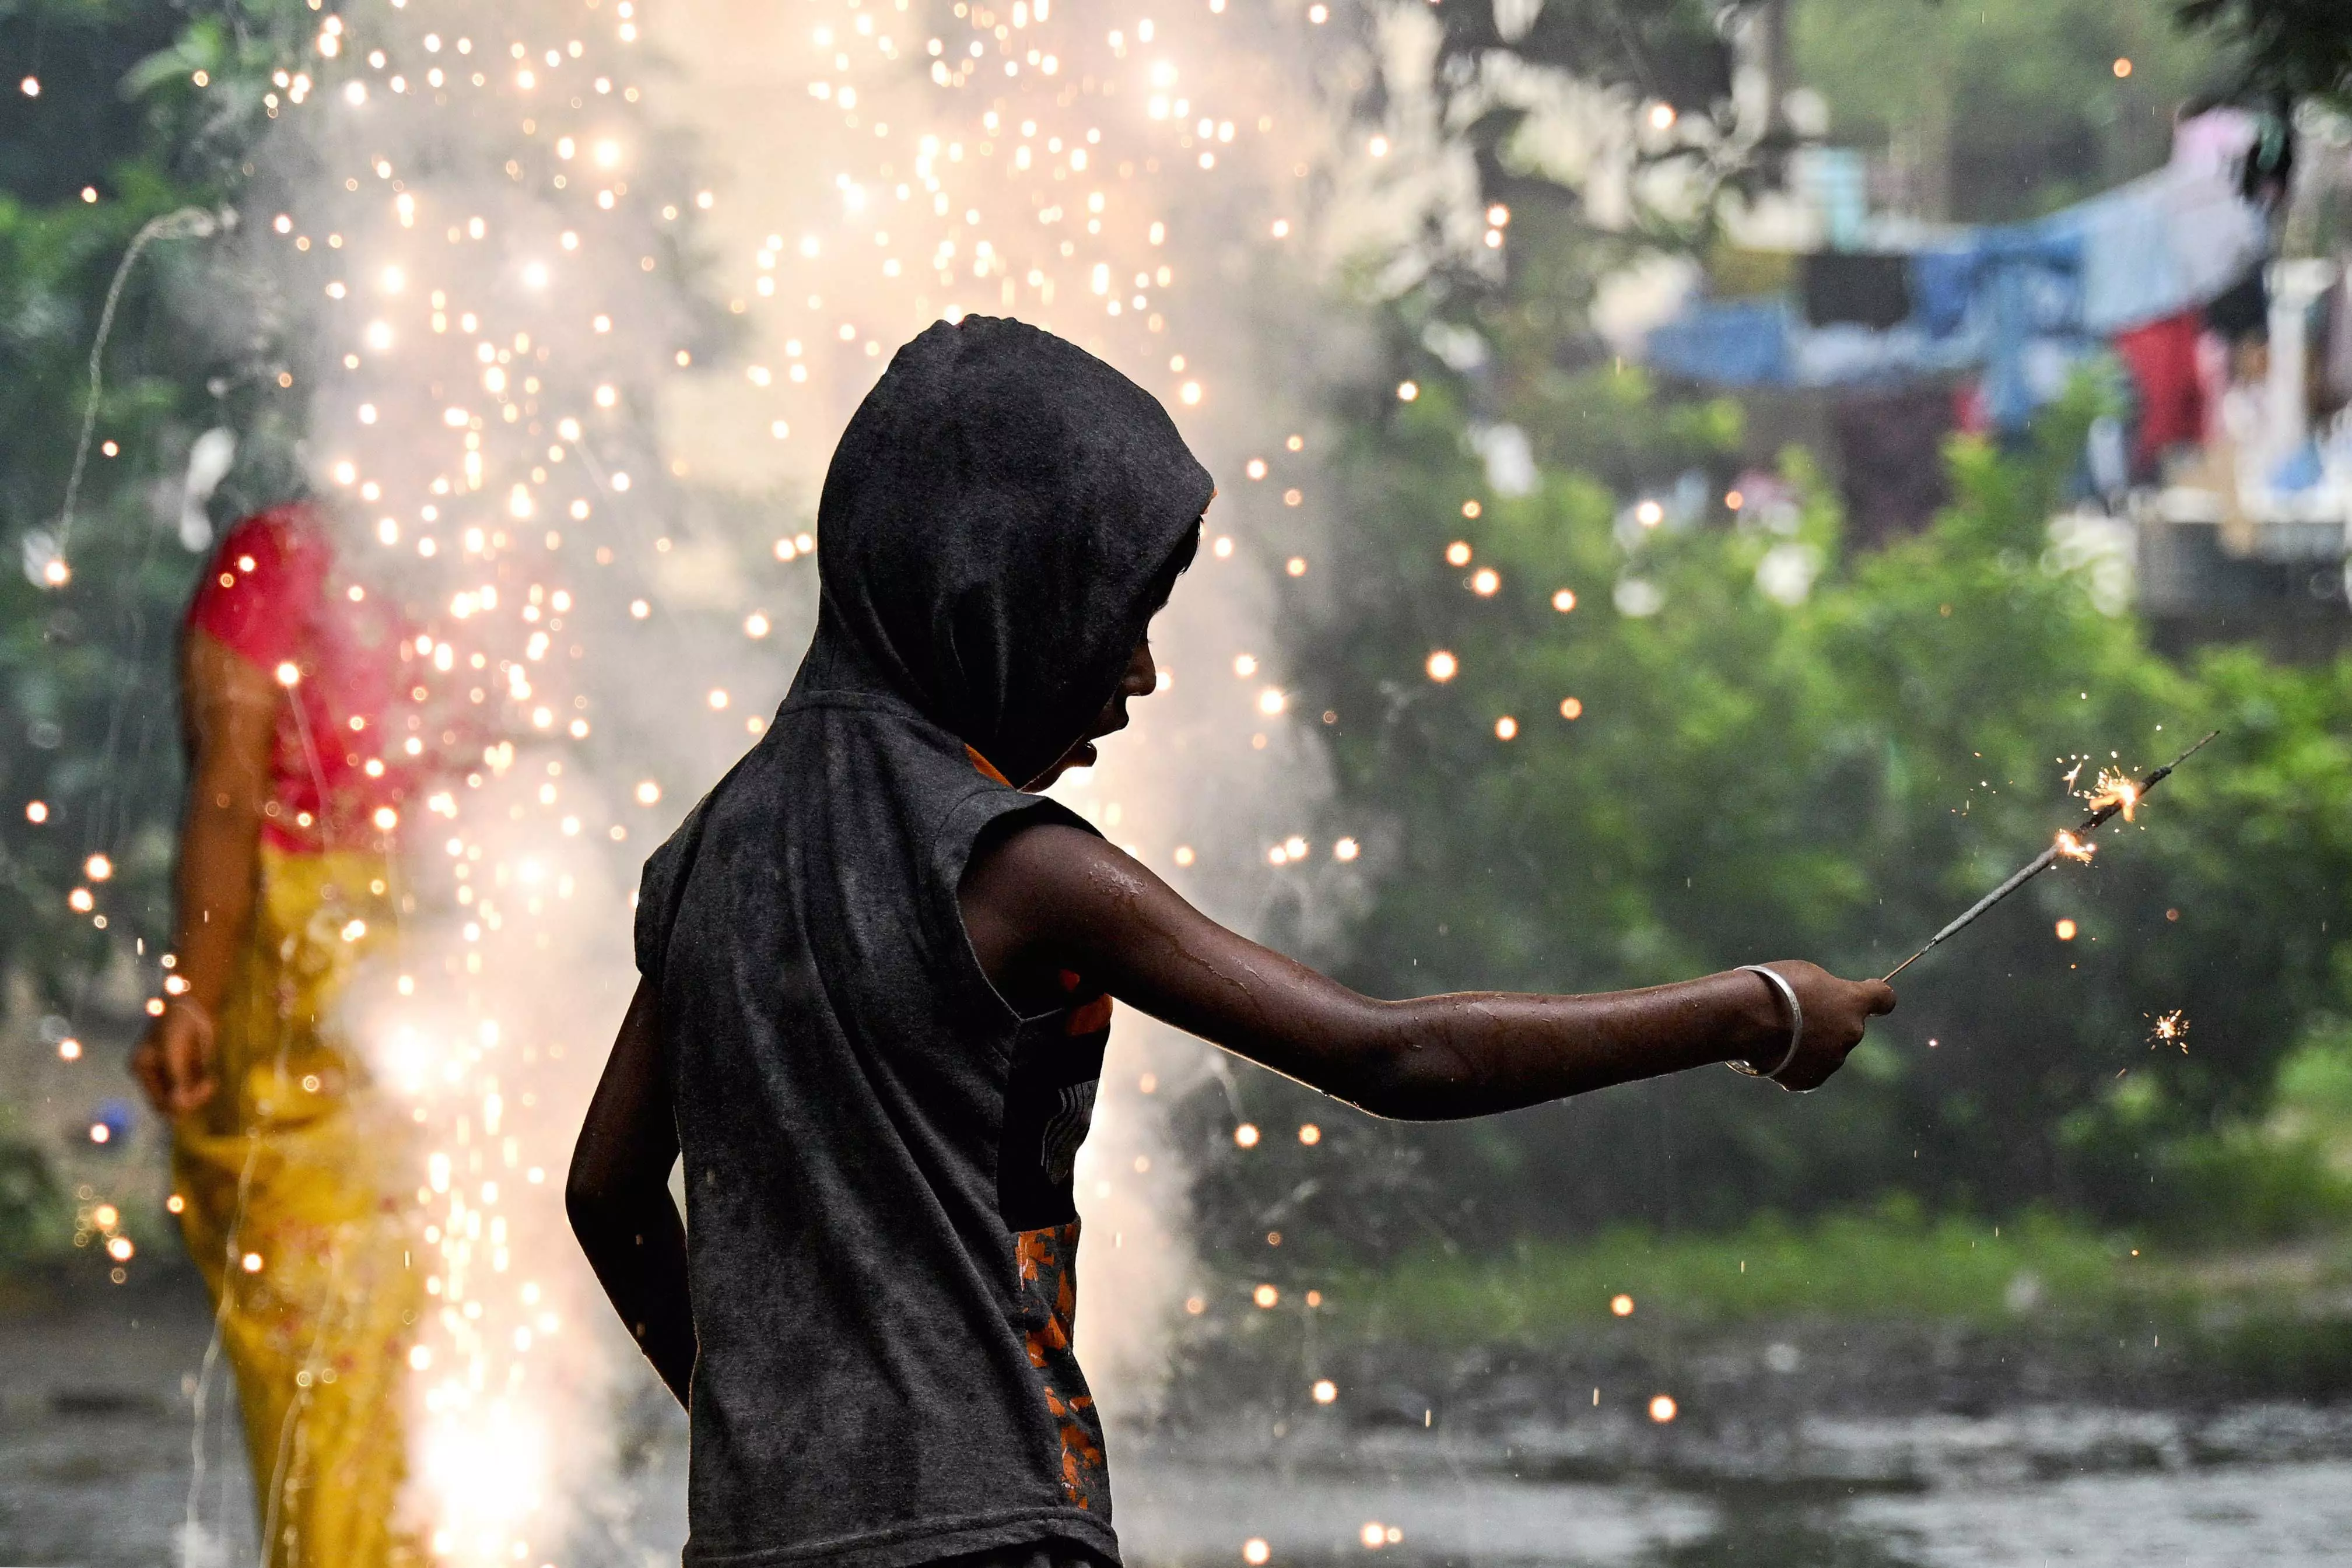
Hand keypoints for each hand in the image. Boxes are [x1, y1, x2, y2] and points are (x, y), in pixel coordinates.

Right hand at [132, 999, 218, 1117]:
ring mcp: (172, 1071)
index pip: (157, 1102)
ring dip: (200, 1093)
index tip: (195, 1097)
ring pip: (186, 1096)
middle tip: (208, 1087)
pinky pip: (196, 1086)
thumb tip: (178, 1106)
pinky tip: (211, 1078)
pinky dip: (205, 1086)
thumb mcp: (173, 1053)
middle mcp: (156, 1074)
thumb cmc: (178, 1024)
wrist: (195, 1005)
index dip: (176, 1106)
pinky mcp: (189, 1067)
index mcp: (143, 1070)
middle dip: (190, 1100)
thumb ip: (176, 1079)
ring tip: (210, 1082)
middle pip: (172, 1102)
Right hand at [1744, 961, 1895, 1092]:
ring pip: (1827, 1051)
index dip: (1877, 997)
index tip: (1868, 994)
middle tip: (1798, 1014)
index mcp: (1853, 1003)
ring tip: (1779, 1032)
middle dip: (1830, 1022)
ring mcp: (1831, 1061)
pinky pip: (1807, 1070)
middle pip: (1848, 1027)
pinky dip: (1795, 1062)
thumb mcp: (1806, 974)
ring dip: (1811, 1043)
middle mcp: (1850, 1034)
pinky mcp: (1809, 1080)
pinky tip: (1773, 1051)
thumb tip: (1828, 1005)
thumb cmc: (1773, 987)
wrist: (1745, 1018)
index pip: (1884, 998)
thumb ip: (1828, 992)